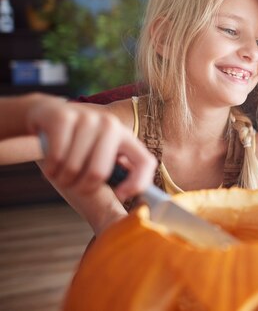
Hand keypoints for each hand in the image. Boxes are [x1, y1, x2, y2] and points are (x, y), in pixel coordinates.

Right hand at [26, 98, 155, 199]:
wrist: (45, 115)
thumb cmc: (76, 146)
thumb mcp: (99, 158)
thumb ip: (116, 177)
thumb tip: (130, 207)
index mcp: (125, 137)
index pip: (146, 162)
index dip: (137, 184)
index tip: (120, 196)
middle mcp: (110, 125)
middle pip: (99, 172)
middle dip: (81, 187)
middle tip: (73, 185)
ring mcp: (87, 118)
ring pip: (73, 167)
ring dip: (62, 178)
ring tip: (60, 173)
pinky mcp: (63, 117)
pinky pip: (56, 156)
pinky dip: (50, 168)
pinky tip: (51, 165)